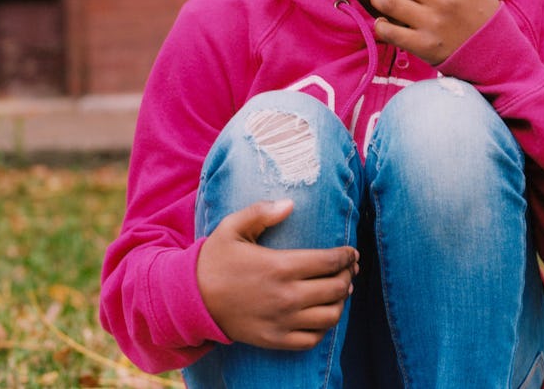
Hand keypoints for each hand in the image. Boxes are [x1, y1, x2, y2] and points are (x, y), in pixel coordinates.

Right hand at [196, 199, 358, 349]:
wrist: (192, 300)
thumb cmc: (215, 259)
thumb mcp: (233, 227)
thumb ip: (262, 211)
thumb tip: (290, 204)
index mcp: (280, 266)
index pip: (329, 262)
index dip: (346, 256)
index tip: (352, 252)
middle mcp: (286, 296)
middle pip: (336, 289)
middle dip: (348, 276)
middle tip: (349, 268)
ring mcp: (282, 321)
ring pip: (330, 316)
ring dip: (341, 302)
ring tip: (340, 290)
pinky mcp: (275, 339)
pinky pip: (311, 339)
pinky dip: (323, 327)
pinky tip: (321, 313)